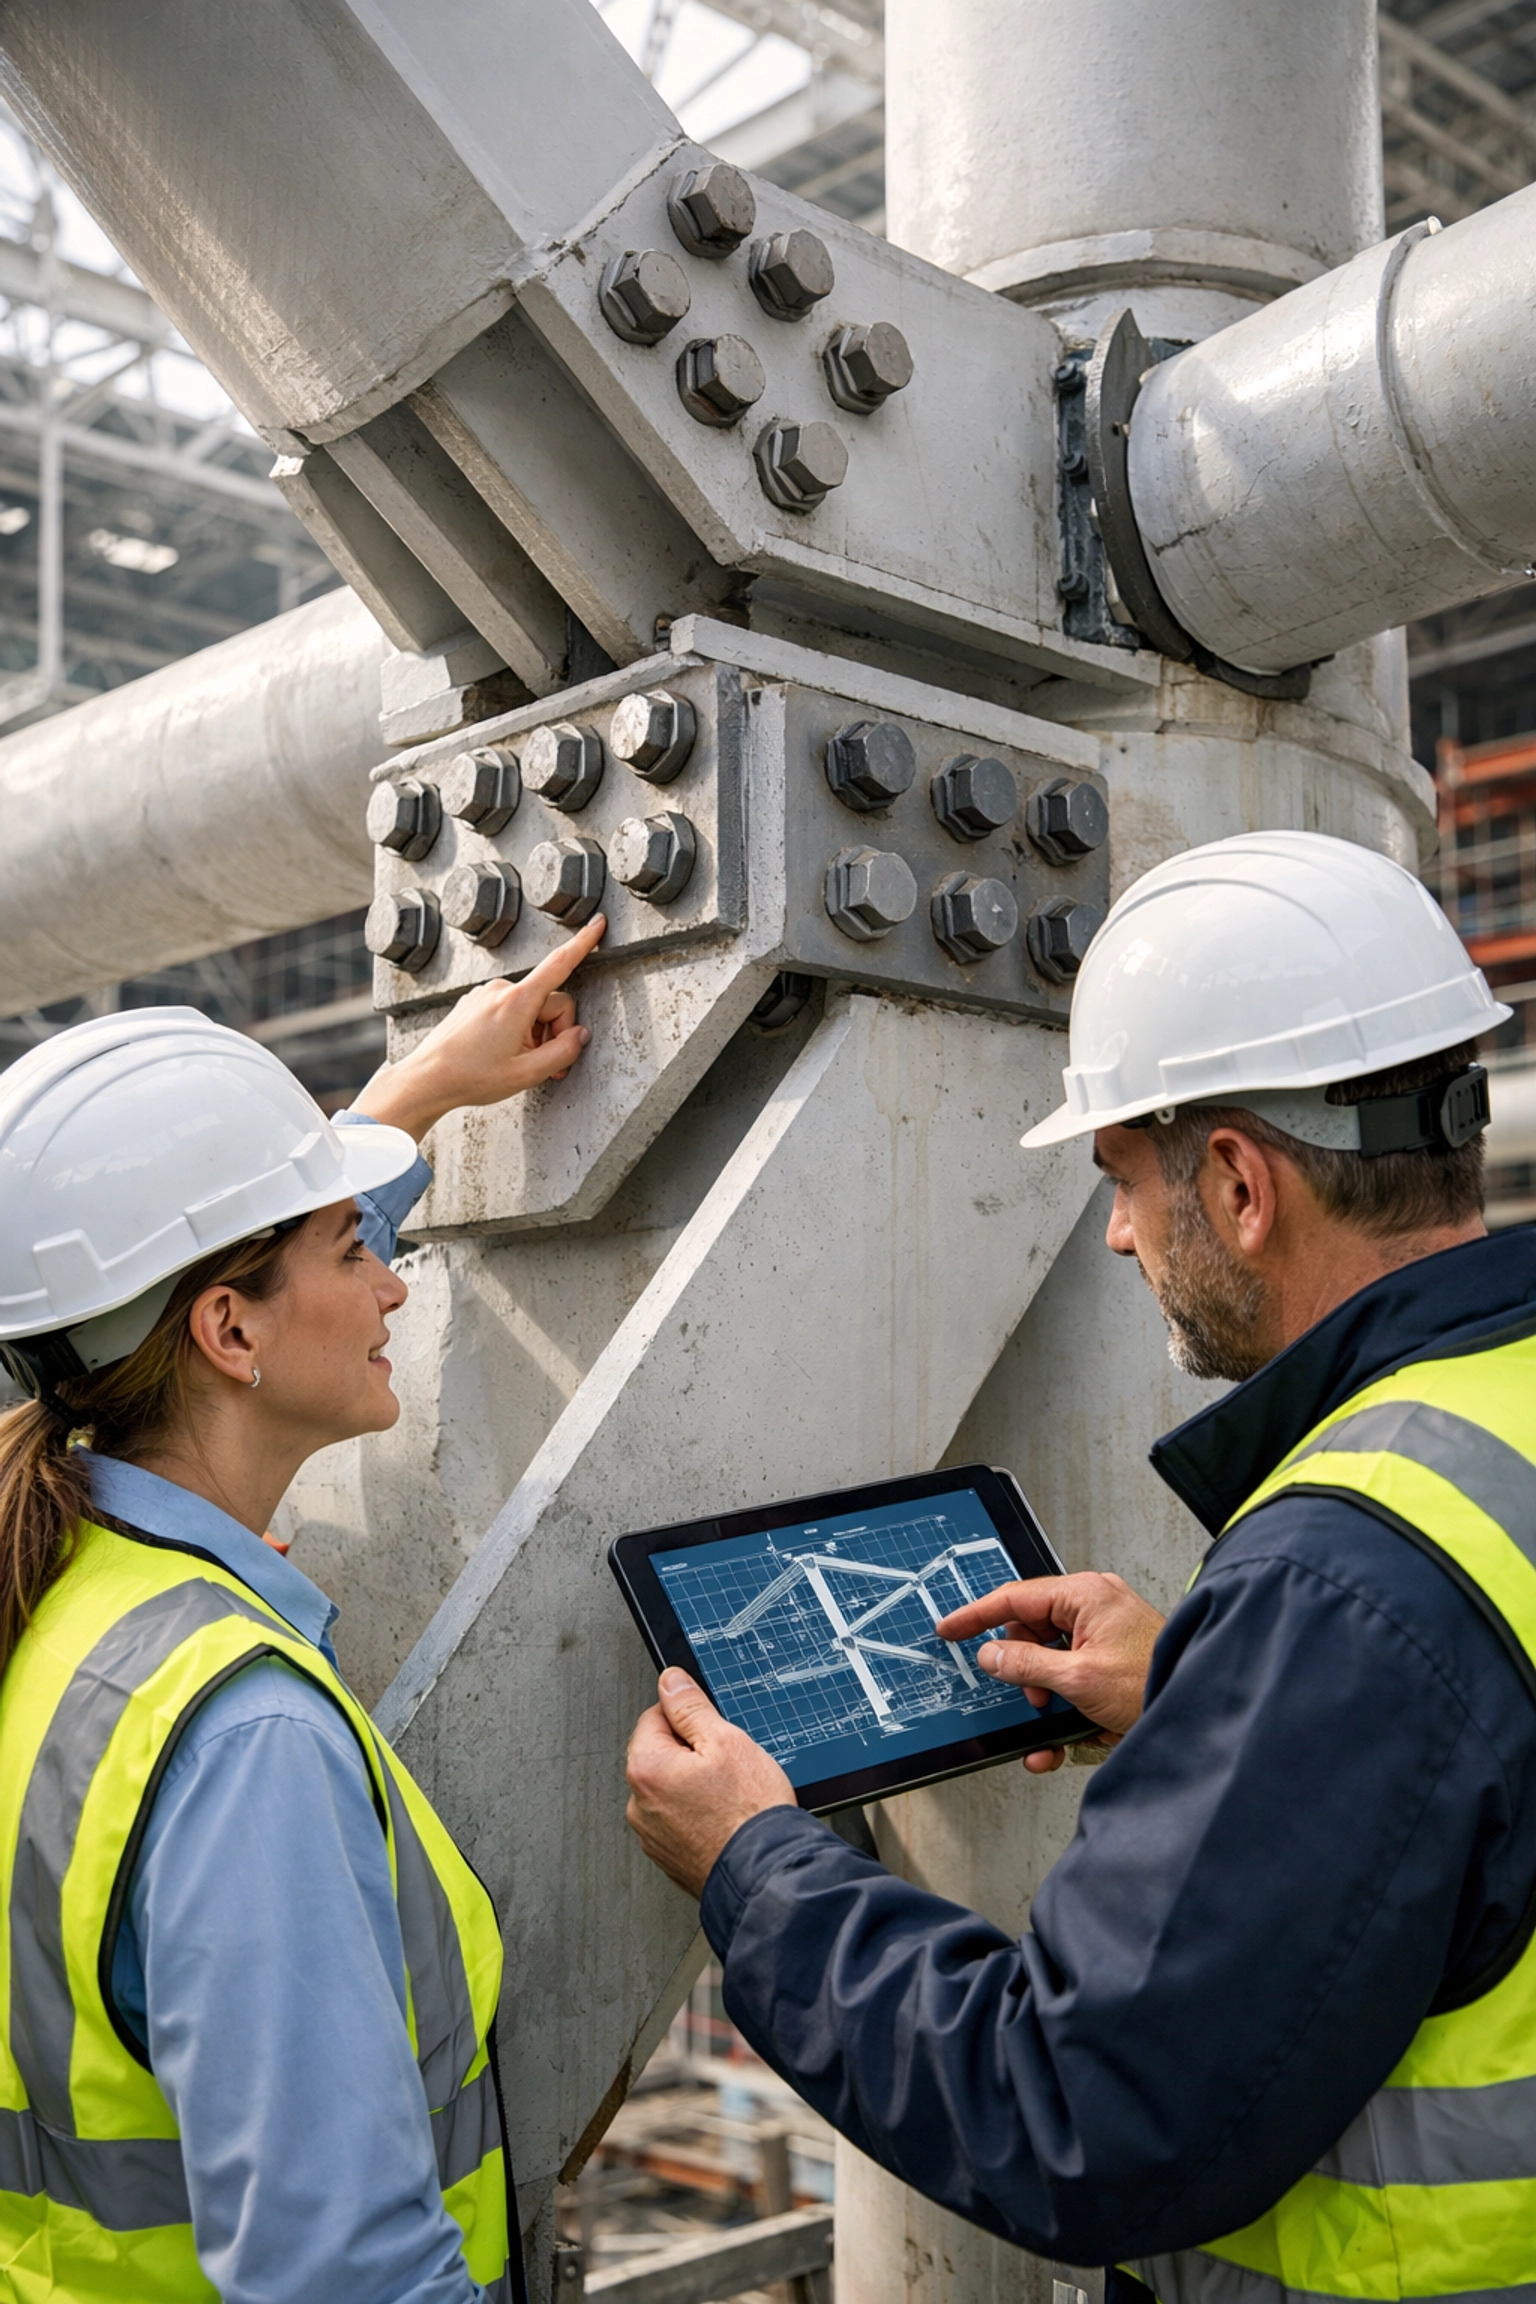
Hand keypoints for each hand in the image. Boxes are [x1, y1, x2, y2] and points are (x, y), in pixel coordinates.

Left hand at [352, 915, 605, 1141]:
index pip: (559, 965)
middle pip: (549, 1001)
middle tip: (546, 1065)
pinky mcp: (475, 1002)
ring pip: (529, 1008)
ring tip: (518, 1062)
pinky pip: (509, 1009)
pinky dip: (516, 1030)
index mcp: (517, 1002)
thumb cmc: (471, 1077)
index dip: (583, 944)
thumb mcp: (527, 1075)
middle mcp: (501, 989)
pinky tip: (501, 1053)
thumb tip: (579, 1035)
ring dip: (534, 1033)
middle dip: (554, 1031)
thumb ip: (562, 1052)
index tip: (598, 924)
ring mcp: (485, 994)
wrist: (427, 1079)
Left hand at [626, 1669, 795, 1896]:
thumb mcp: (725, 1741)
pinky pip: (679, 1819)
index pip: (656, 1716)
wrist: (765, 1874)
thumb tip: (670, 1682)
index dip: (690, 1718)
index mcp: (646, 1768)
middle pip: (662, 1753)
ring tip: (730, 1796)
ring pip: (672, 1788)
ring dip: (695, 1785)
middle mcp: (639, 1804)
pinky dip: (698, 1814)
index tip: (713, 1730)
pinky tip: (726, 1817)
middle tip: (727, 1765)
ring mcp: (652, 1834)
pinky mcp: (669, 1855)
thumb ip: (690, 1707)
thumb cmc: (749, 1815)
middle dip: (691, 1753)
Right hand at [935, 1572, 1164, 1774]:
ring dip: (1043, 1697)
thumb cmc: (1155, 1680)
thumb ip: (1027, 1664)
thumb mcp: (1079, 1677)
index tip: (950, 1630)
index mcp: (1084, 1596)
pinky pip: (1070, 1682)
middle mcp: (1094, 1610)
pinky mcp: (1109, 1667)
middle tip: (1033, 1696)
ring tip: (1058, 1719)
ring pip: (1048, 1663)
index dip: (977, 1616)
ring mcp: (1103, 1637)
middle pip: (1031, 1634)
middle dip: (1025, 1672)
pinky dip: (1061, 1711)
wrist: (1199, 1710)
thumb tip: (992, 1654)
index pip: (1015, 1599)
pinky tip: (1057, 1743)